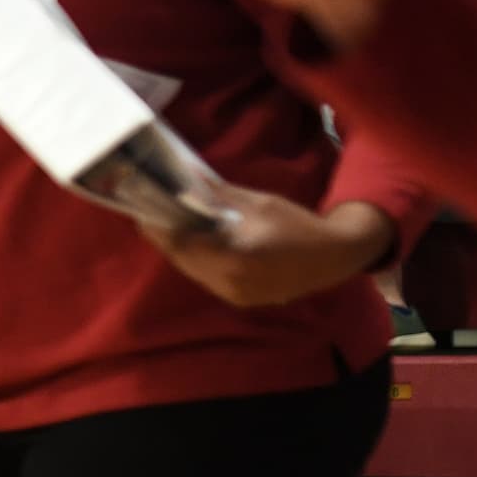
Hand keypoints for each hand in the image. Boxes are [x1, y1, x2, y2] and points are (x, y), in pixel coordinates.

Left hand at [146, 185, 395, 307]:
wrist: (333, 257)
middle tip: (153, 215)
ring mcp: (233, 295)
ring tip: (172, 226)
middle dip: (166, 238)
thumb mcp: (257, 203)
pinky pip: (207, 278)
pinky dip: (198, 261)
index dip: (159, 228)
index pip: (180, 244)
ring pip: (191, 271)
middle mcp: (229, 283)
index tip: (144, 209)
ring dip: (180, 250)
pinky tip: (197, 244)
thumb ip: (217, 194)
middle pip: (181, 260)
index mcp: (233, 258)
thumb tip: (185, 177)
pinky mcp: (239, 300)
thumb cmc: (297, 225)